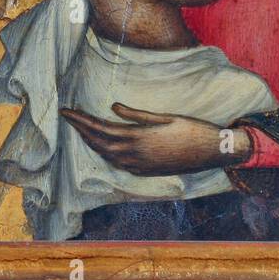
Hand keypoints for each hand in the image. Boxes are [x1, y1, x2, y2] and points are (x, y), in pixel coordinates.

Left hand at [59, 104, 244, 173]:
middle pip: (98, 143)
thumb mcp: (165, 117)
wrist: (212, 152)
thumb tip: (112, 107)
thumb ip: (137, 115)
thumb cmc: (192, 129)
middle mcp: (135, 155)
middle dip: (81, 130)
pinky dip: (106, 154)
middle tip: (69, 117)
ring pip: (107, 156)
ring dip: (92, 143)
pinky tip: (104, 147)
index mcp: (138, 138)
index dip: (81, 120)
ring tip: (82, 130)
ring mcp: (140, 166)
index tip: (66, 111)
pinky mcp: (146, 172)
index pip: (100, 129)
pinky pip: (118, 164)